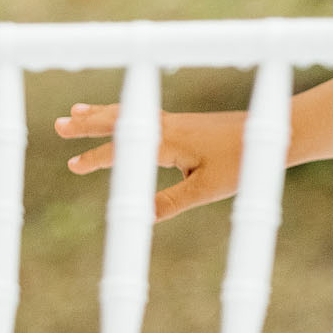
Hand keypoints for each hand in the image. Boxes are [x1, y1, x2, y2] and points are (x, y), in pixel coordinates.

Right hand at [54, 103, 246, 221]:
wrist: (274, 134)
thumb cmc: (242, 162)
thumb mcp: (205, 190)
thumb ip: (171, 202)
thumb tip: (141, 220)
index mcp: (168, 140)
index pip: (122, 148)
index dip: (95, 158)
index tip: (71, 166)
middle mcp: (169, 125)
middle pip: (120, 120)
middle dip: (87, 123)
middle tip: (58, 124)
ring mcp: (178, 121)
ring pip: (131, 113)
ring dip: (102, 113)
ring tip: (77, 112)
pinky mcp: (187, 123)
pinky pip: (146, 115)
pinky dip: (126, 113)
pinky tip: (122, 119)